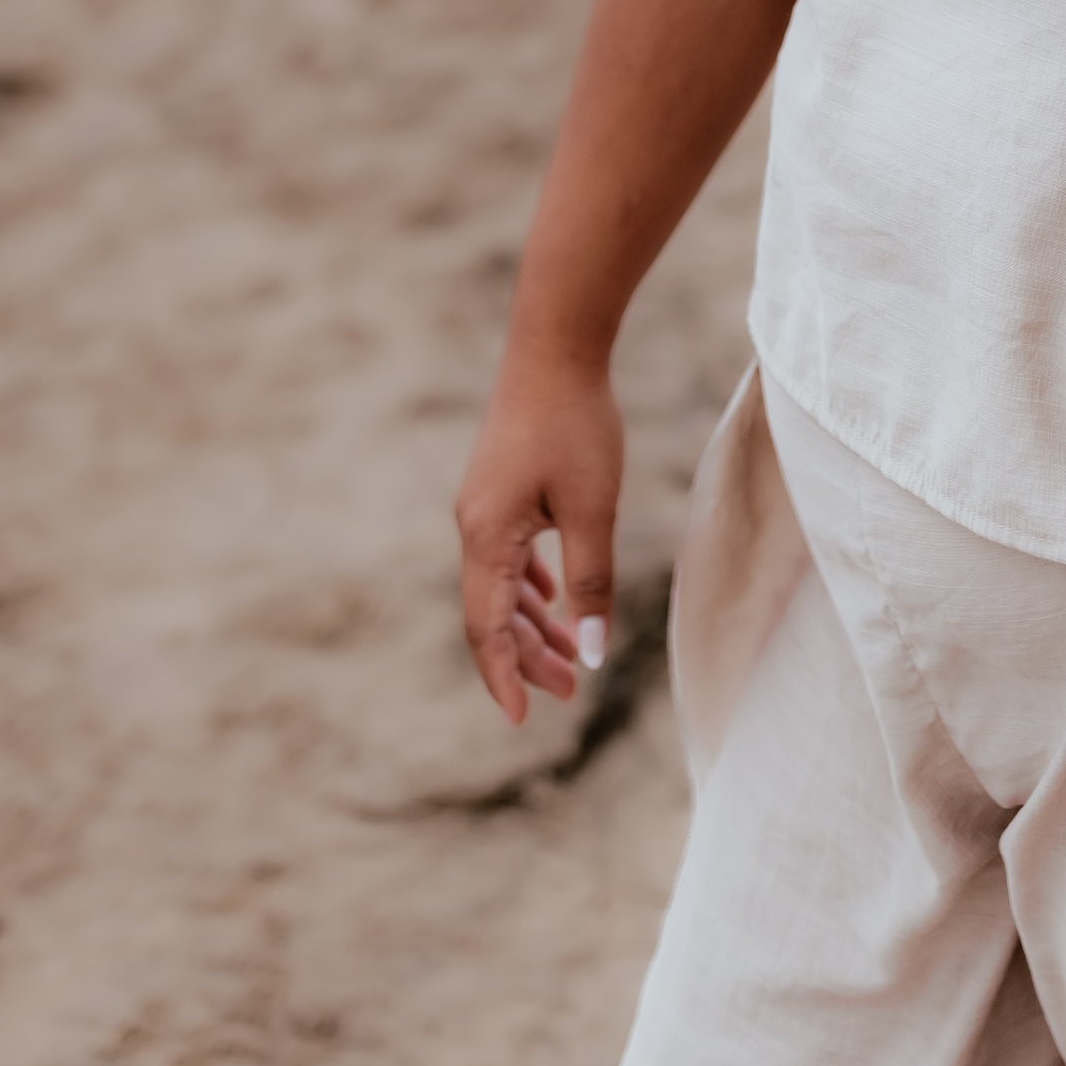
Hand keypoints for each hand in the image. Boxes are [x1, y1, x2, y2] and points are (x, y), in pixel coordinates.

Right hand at [455, 352, 623, 720]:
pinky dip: (528, 585)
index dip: (504, 677)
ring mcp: (482, 504)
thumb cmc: (576, 424)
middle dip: (526, 657)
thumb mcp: (592, 509)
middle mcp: (473, 526)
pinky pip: (506, 553)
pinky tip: (551, 597)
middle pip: (492, 613)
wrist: (556, 346)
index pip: (487, 629)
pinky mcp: (498, 486)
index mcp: (486, 537)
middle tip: (567, 694)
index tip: (521, 720)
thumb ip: (590, 582)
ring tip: (566, 656)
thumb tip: (589, 653)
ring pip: (500, 584)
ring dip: (531, 623)